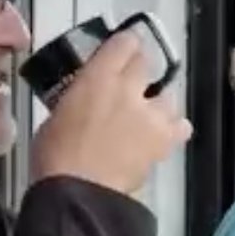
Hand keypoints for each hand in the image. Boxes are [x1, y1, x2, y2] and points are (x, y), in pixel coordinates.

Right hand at [28, 30, 192, 194]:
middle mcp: (130, 89)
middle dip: (139, 70)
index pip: (124, 43)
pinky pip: (180, 127)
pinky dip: (174, 128)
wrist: (78, 192)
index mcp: (98, 77)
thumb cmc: (54, 156)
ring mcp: (151, 115)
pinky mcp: (163, 142)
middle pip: (147, 64)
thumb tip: (82, 105)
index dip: (124, 45)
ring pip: (168, 95)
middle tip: (130, 82)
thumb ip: (76, 102)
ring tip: (148, 113)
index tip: (121, 50)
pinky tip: (165, 134)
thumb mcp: (56, 117)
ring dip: (158, 101)